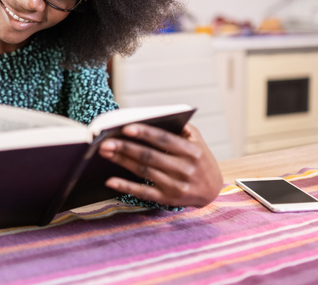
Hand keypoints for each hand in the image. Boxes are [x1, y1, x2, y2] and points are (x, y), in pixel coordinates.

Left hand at [98, 123, 222, 207]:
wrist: (212, 191)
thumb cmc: (201, 160)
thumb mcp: (197, 141)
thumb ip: (181, 127)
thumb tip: (155, 117)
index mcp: (192, 151)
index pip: (164, 140)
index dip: (145, 133)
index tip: (126, 128)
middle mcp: (184, 169)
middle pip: (150, 156)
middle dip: (126, 148)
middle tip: (106, 141)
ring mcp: (176, 185)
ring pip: (144, 171)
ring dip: (122, 162)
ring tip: (105, 152)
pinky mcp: (168, 199)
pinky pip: (144, 193)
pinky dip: (126, 187)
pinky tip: (111, 180)